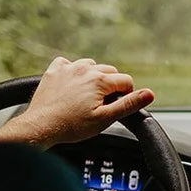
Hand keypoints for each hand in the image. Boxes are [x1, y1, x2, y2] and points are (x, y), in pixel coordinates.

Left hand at [0, 57, 153, 148]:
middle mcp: (84, 68)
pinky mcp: (54, 71)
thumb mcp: (106, 119)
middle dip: (110, 86)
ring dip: (93, 77)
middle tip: (102, 106)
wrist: (41, 126)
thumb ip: (129, 104)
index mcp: (100, 80)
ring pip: (90, 65)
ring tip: (87, 97)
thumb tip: (149, 94)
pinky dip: (72, 71)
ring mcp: (68, 68)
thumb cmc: (72, 126)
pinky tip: (71, 85)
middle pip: (110, 71)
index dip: (126, 95)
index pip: (125, 81)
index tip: (116, 107)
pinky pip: (68, 63)